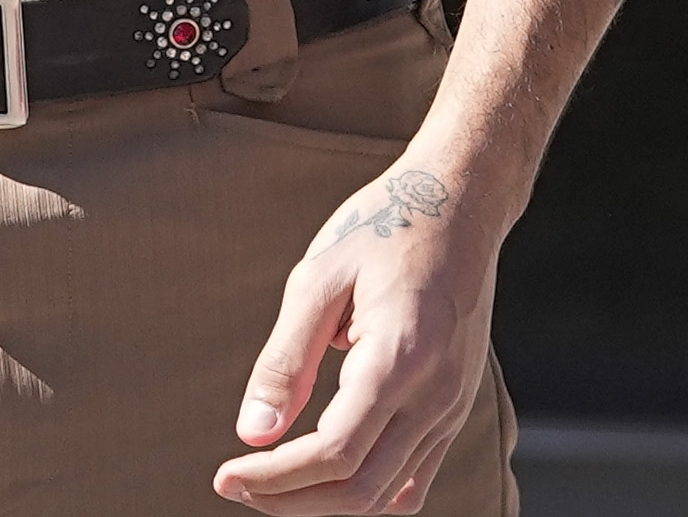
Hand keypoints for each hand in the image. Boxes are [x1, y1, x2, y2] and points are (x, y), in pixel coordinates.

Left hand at [216, 159, 505, 513]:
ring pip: (387, 495)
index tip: (226, 473)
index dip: (274, 477)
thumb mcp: (318, 279)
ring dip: (324, 501)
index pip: (334, 453)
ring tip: (273, 481)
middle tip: (239, 484)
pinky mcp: (457, 405)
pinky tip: (328, 477)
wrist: (461, 201)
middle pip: (360, 489)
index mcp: (401, 357)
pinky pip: (414, 478)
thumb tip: (252, 433)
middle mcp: (436, 393)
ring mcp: (454, 404)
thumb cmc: (386, 227)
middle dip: (291, 501)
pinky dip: (368, 493)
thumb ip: (285, 360)